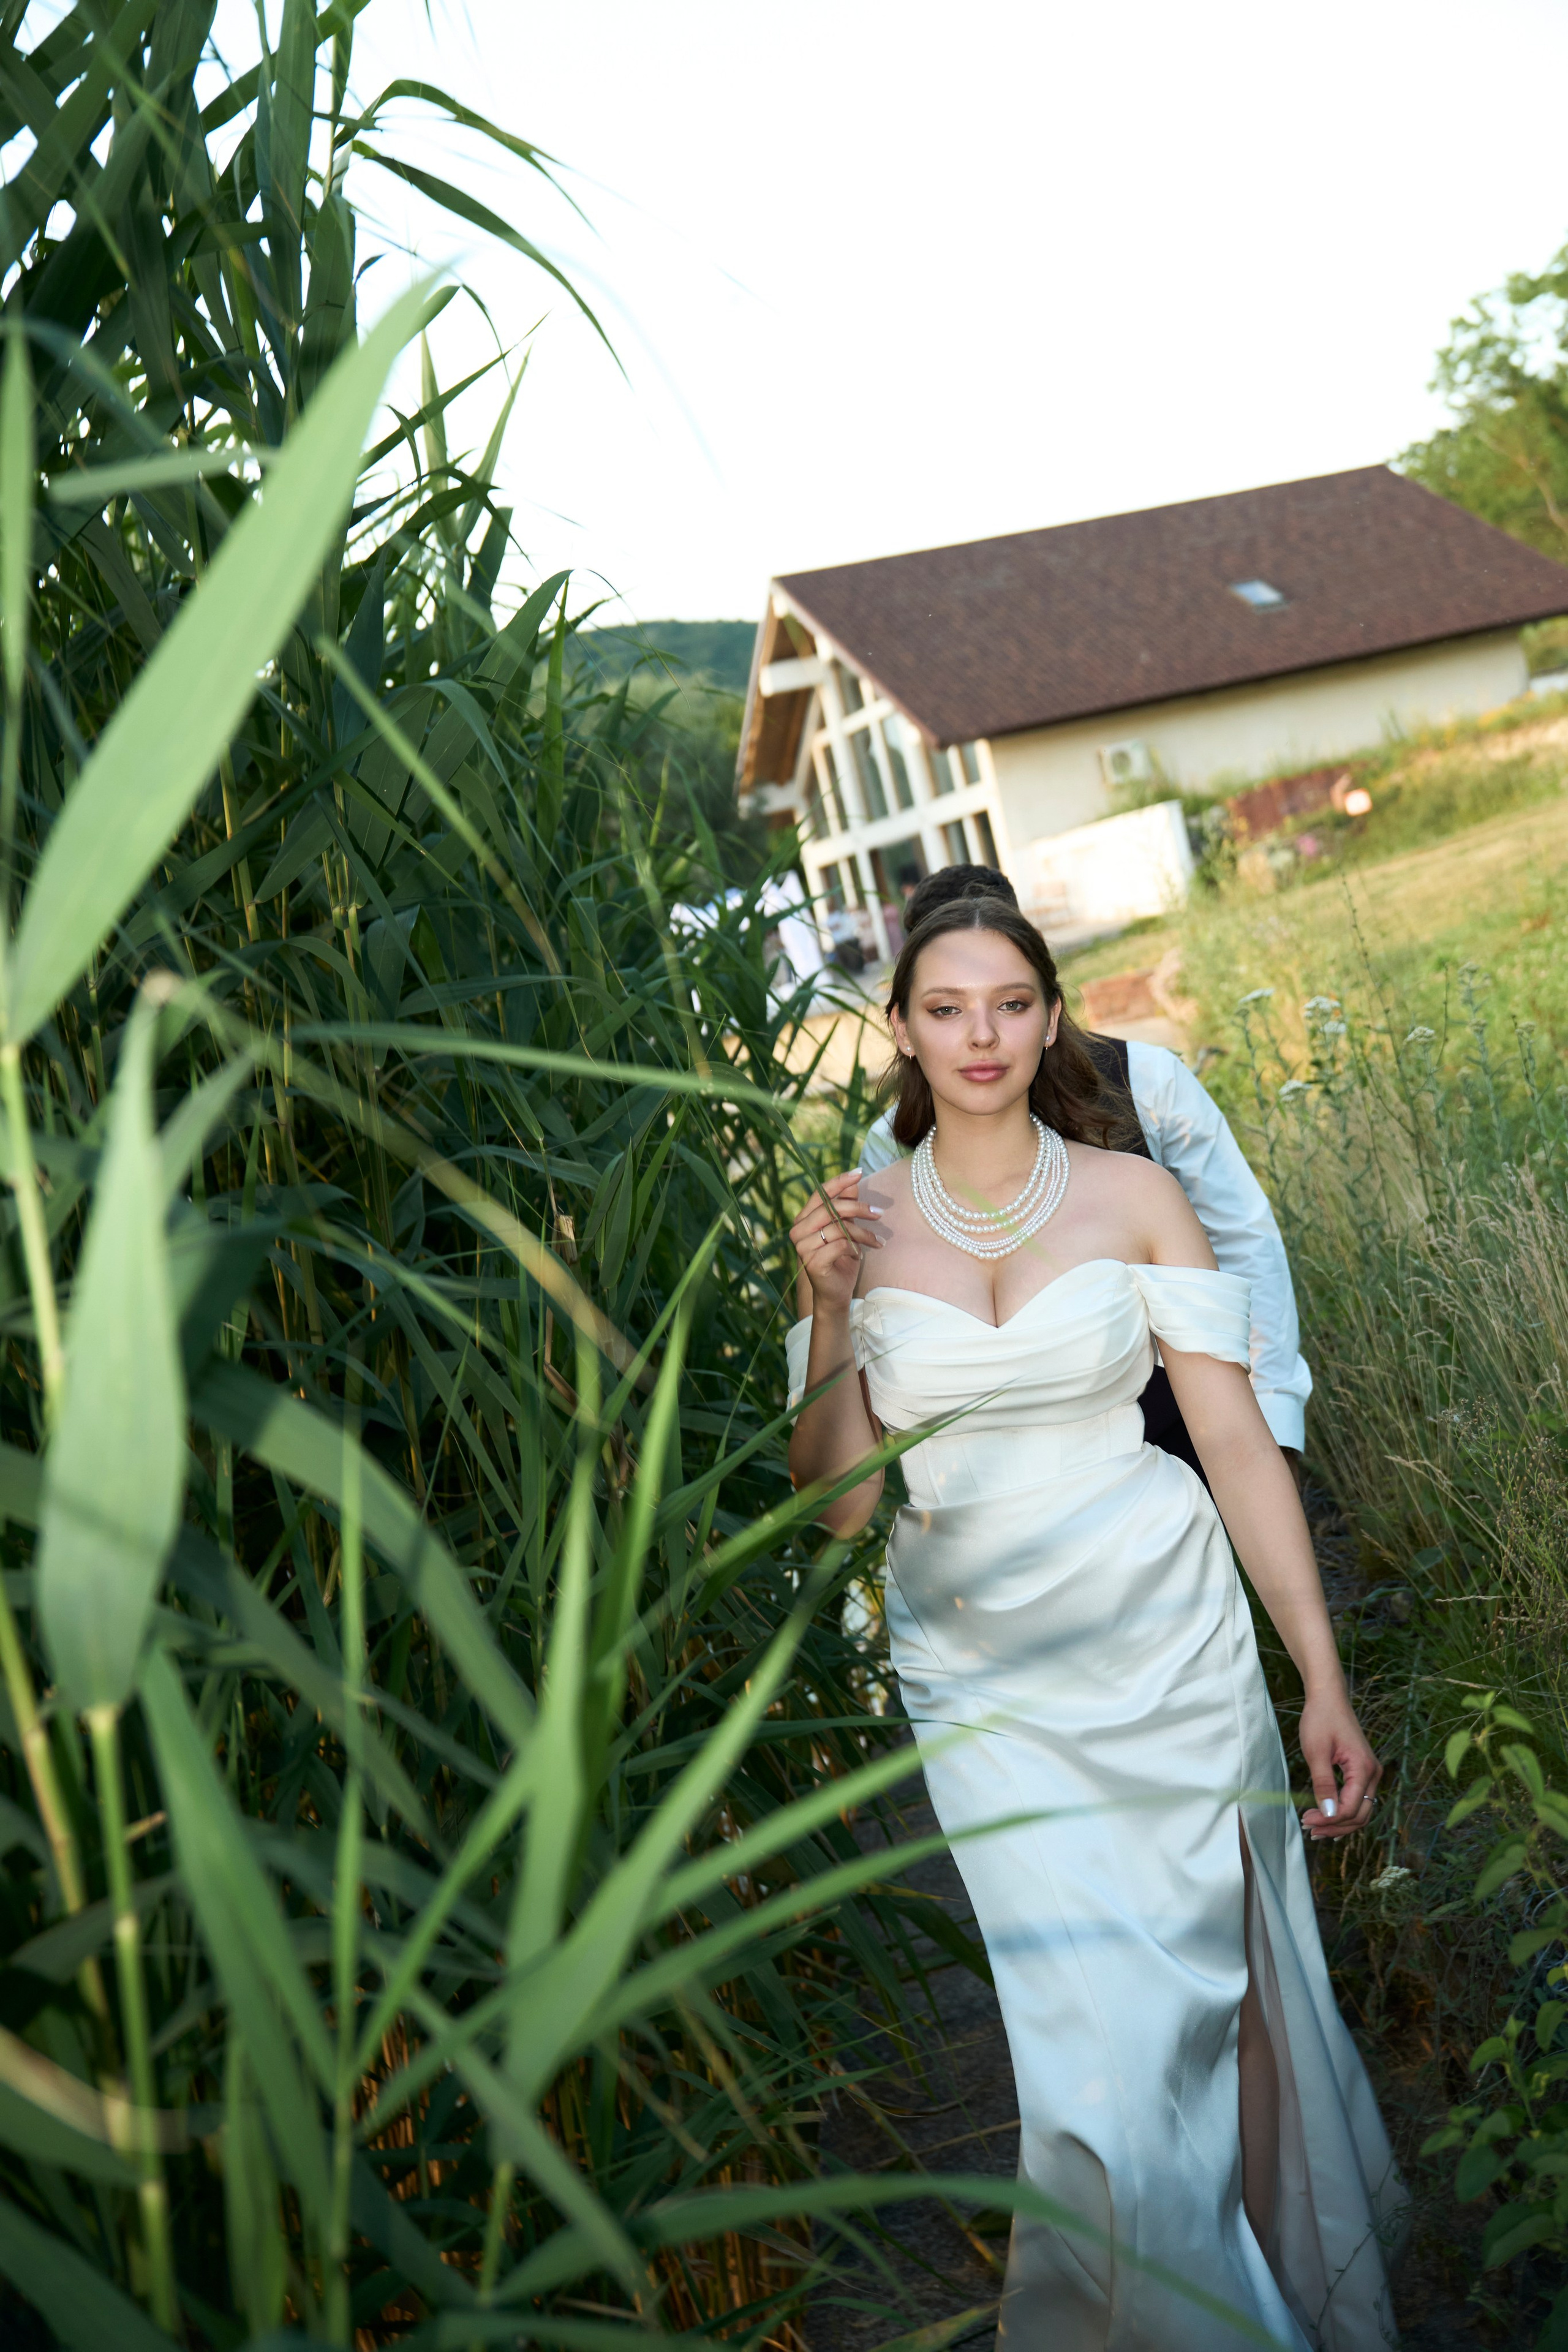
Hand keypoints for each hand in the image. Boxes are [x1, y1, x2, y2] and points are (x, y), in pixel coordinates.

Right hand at [789, 1171, 883, 1312]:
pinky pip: (839, 1245)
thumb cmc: (841, 1259)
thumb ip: (845, 1206)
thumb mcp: (846, 1229)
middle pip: (831, 1208)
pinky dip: (855, 1248)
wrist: (836, 1293)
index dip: (839, 1182)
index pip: (820, 1193)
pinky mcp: (812, 1262)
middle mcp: (798, 1230)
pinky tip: (862, 1255)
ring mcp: (803, 1247)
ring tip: (877, 1241)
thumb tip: (853, 1182)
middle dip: (859, 1208)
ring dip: (863, 1233)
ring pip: (838, 1227)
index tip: (859, 1173)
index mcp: (804, 1219)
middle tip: (879, 1213)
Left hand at [1298, 1687, 1379, 1840]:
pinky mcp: (1362, 1771)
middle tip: (1310, 1831)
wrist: (1328, 1697)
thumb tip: (1329, 1814)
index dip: (1329, 1820)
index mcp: (1363, 1769)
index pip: (1350, 1808)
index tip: (1306, 1821)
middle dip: (1335, 1826)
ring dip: (1339, 1822)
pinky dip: (1343, 1811)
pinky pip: (1357, 1799)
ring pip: (1360, 1810)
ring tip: (1315, 1828)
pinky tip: (1327, 1817)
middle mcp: (1373, 1773)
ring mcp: (1370, 1773)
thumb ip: (1324, 1784)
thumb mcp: (1317, 1752)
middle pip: (1360, 1814)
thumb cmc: (1321, 1719)